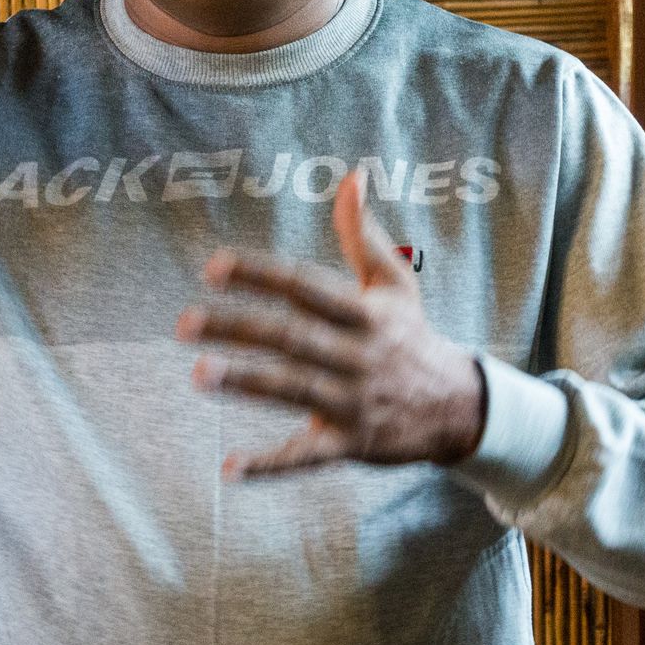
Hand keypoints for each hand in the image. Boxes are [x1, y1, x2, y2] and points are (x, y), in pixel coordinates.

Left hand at [177, 171, 485, 478]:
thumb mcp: (396, 284)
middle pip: (292, 338)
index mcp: (364, 314)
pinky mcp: (349, 444)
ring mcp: (354, 403)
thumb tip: (352, 176)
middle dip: (240, 329)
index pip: (306, 288)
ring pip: (294, 390)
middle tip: (186, 322)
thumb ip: (363, 235)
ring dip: (246, 382)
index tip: (213, 266)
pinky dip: (270, 465)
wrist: (458, 408)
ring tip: (198, 373)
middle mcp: (358, 356)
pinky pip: (306, 457)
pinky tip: (230, 469)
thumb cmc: (411, 337)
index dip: (261, 275)